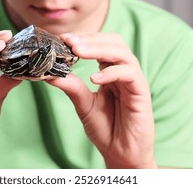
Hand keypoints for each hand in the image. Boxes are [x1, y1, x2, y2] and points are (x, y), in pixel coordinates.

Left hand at [47, 33, 156, 168]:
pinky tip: (94, 78)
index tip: (62, 38)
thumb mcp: (83, 105)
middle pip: (113, 42)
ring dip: (99, 49)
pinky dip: (111, 72)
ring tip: (78, 52)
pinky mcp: (142, 91)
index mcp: (110, 71)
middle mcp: (123, 71)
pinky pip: (130, 73)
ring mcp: (133, 80)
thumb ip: (72, 87)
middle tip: (69, 41)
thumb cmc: (105, 128)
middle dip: (90, 39)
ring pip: (122, 53)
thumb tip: (50, 74)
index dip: (82, 39)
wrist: (121, 153)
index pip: (100, 44)